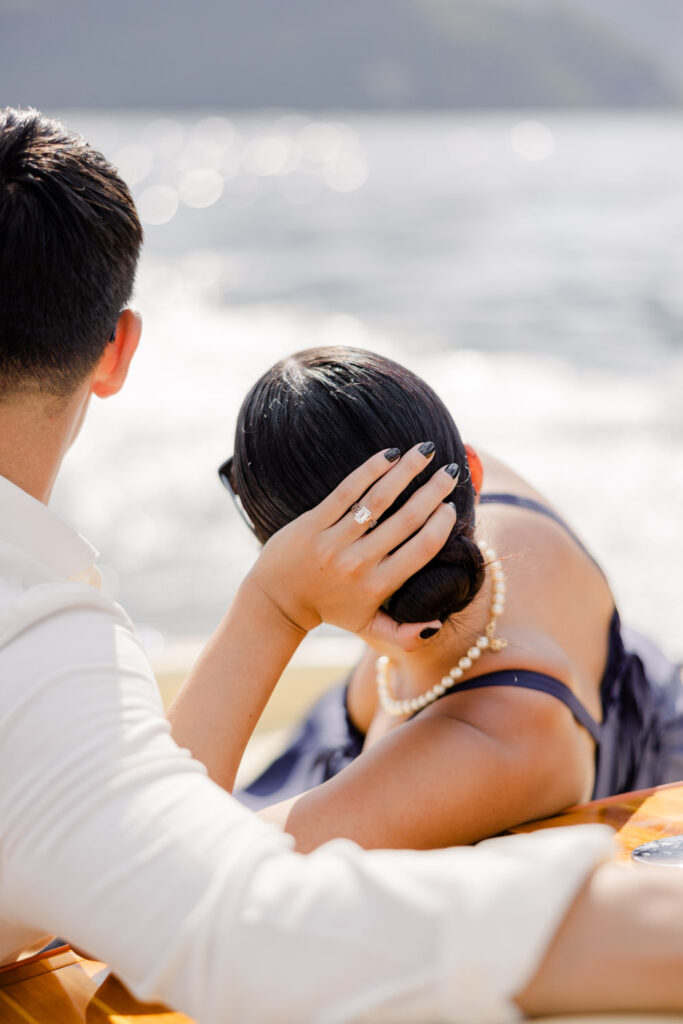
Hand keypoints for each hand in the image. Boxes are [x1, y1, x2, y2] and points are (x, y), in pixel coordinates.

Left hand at [246, 444, 457, 640]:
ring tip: (425, 451)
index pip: (422, 549)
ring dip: (407, 471)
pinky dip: (371, 469)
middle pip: (407, 519)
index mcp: (378, 586)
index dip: (442, 524)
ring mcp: (334, 542)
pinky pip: (347, 491)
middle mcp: (358, 564)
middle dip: (433, 491)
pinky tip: (390, 453)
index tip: (451, 506)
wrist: (277, 600)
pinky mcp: (312, 523)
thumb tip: (436, 626)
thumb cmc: (330, 609)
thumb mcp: (367, 627)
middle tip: (450, 471)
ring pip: (378, 499)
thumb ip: (403, 635)